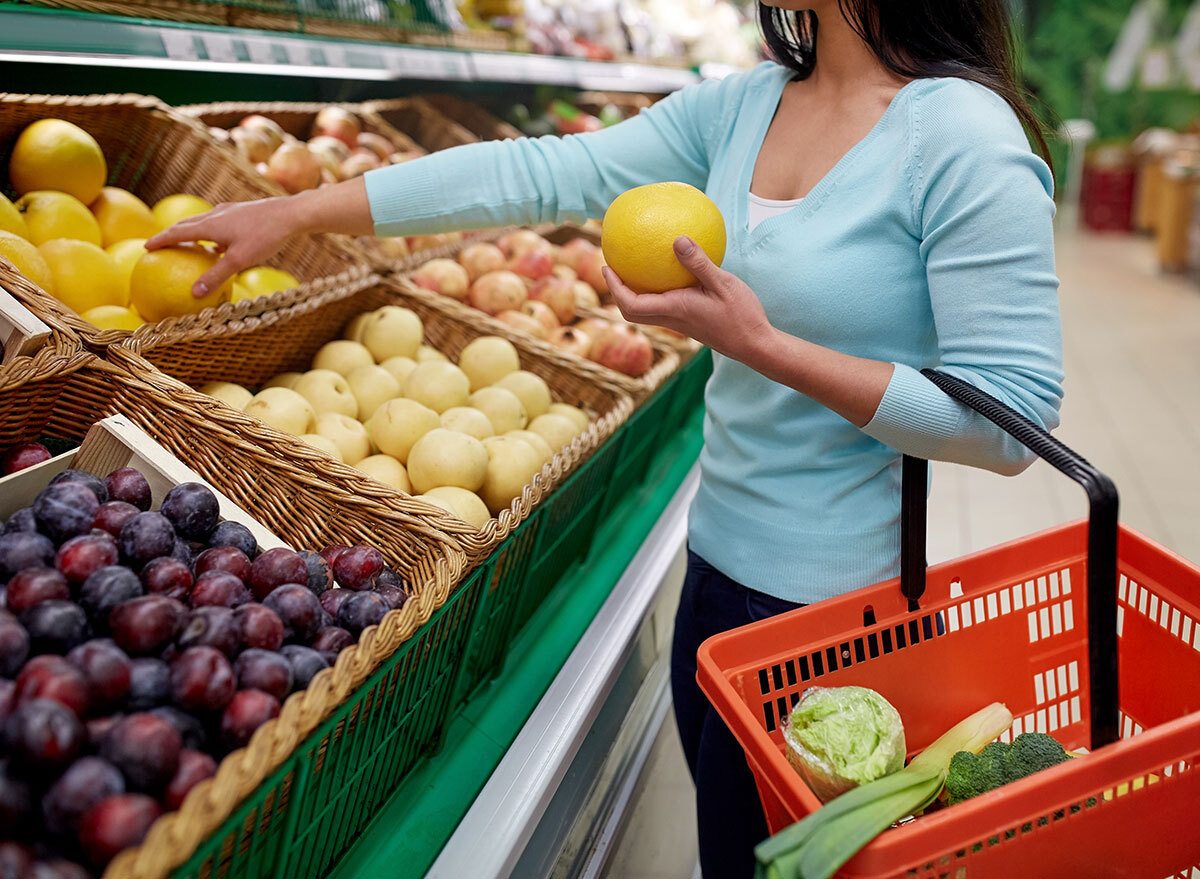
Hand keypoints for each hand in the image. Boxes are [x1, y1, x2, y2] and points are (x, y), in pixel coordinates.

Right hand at [145, 196, 302, 297]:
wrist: (291, 214)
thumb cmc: (265, 237)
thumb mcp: (239, 260)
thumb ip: (215, 276)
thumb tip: (193, 293)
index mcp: (210, 225)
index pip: (177, 232)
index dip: (160, 240)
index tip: (146, 247)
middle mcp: (215, 214)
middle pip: (186, 224)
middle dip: (171, 234)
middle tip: (159, 244)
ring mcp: (229, 211)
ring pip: (202, 222)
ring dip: (190, 232)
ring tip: (185, 244)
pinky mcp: (241, 212)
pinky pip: (218, 223)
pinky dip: (210, 233)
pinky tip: (218, 244)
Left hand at [603, 236, 773, 361]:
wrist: (755, 346)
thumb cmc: (742, 316)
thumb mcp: (724, 284)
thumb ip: (699, 263)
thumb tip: (677, 239)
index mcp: (675, 310)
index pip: (632, 305)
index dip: (615, 288)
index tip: (607, 267)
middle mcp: (672, 319)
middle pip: (631, 313)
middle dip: (617, 292)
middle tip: (611, 268)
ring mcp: (680, 323)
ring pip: (645, 312)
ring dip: (633, 294)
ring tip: (632, 270)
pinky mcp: (689, 323)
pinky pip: (662, 308)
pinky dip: (654, 294)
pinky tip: (668, 275)